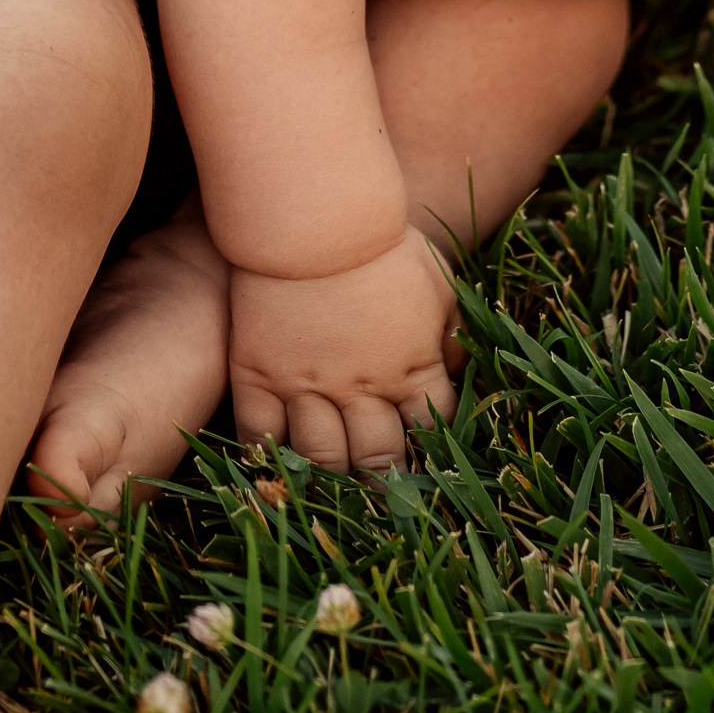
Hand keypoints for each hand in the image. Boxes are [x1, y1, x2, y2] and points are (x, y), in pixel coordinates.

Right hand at [228, 225, 459, 474]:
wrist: (315, 221)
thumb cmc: (383, 244)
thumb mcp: (436, 283)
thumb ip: (449, 332)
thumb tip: (454, 369)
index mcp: (412, 369)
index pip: (431, 429)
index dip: (433, 449)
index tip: (428, 459)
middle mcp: (362, 389)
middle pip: (376, 457)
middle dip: (384, 479)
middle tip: (381, 491)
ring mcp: (306, 387)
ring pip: (321, 459)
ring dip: (332, 478)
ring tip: (334, 486)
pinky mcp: (259, 376)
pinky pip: (260, 435)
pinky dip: (267, 456)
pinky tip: (274, 463)